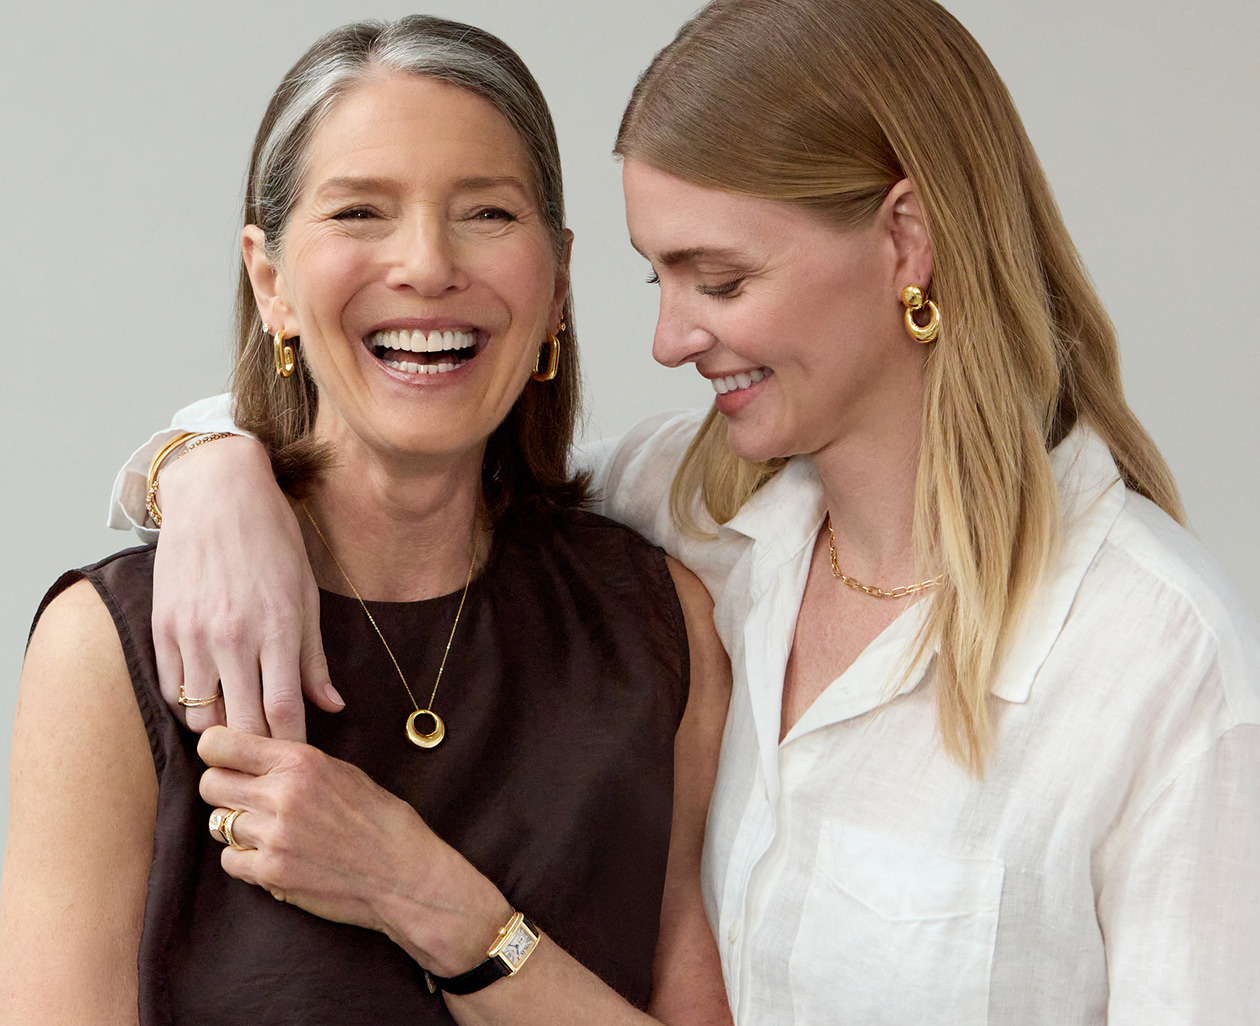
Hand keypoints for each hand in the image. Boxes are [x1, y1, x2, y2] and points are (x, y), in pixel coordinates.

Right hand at [152, 435, 341, 740]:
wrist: (217, 494)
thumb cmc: (273, 541)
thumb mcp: (307, 594)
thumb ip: (314, 657)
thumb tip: (333, 706)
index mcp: (278, 628)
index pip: (285, 711)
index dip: (292, 745)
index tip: (297, 762)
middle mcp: (233, 637)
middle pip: (241, 723)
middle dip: (256, 750)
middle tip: (267, 762)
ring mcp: (192, 634)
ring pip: (201, 716)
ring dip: (220, 732)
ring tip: (237, 735)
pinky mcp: (162, 628)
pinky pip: (172, 690)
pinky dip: (190, 706)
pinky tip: (208, 704)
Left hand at [197, 727, 509, 971]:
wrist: (404, 874)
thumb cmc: (381, 820)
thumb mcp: (342, 773)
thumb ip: (295, 763)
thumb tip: (253, 758)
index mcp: (300, 761)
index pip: (219, 744)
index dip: (217, 752)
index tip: (226, 760)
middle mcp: (281, 794)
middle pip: (210, 784)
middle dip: (225, 791)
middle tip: (248, 800)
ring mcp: (273, 837)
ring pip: (218, 824)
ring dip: (238, 828)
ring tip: (271, 832)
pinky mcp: (271, 874)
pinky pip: (230, 861)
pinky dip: (246, 860)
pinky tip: (276, 857)